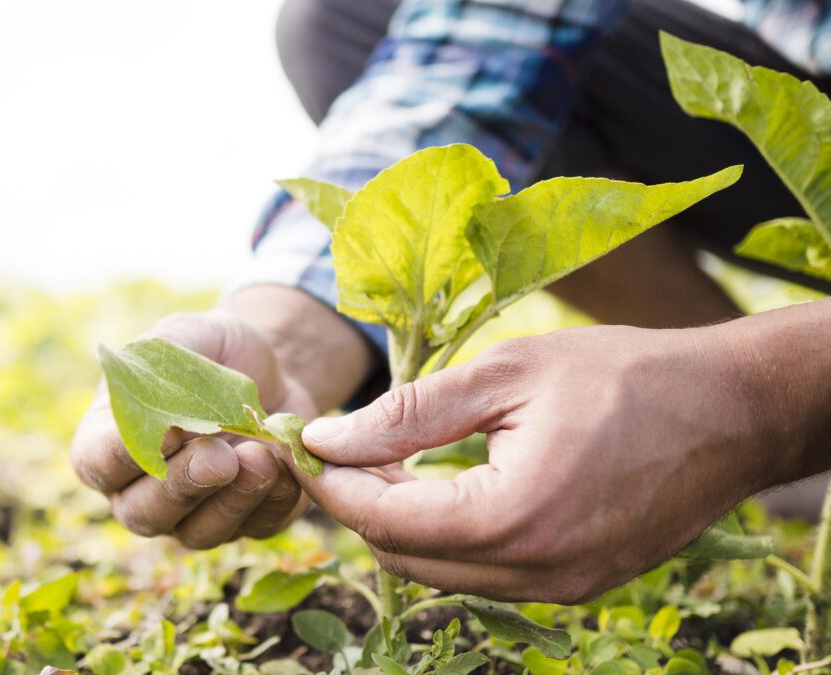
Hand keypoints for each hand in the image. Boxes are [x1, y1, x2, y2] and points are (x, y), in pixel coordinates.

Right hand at [72, 310, 315, 548]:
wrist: (272, 369)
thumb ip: (160, 366)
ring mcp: (192, 514)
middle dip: (183, 486)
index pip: (98, 464)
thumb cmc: (212, 351)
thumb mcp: (185, 336)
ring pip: (198, 533)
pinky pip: (255, 527)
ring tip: (260, 458)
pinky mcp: (246, 521)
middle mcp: (143, 489)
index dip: (123, 456)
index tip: (165, 432)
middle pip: (143, 513)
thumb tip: (163, 418)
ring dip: (231, 500)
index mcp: (110, 441)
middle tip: (220, 456)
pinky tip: (285, 465)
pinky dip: (273, 500)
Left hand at [292, 321, 805, 602]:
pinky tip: (441, 485)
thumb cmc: (623, 376)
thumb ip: (408, 413)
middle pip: (403, 558)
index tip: (301, 444)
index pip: (384, 520)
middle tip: (337, 448)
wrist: (731, 410)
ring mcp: (559, 589)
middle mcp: (535, 572)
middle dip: (358, 504)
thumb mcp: (505, 375)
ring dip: (400, 523)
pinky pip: (484, 574)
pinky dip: (447, 536)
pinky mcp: (576, 585)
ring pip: (439, 573)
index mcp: (512, 517)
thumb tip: (326, 438)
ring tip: (384, 460)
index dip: (331, 483)